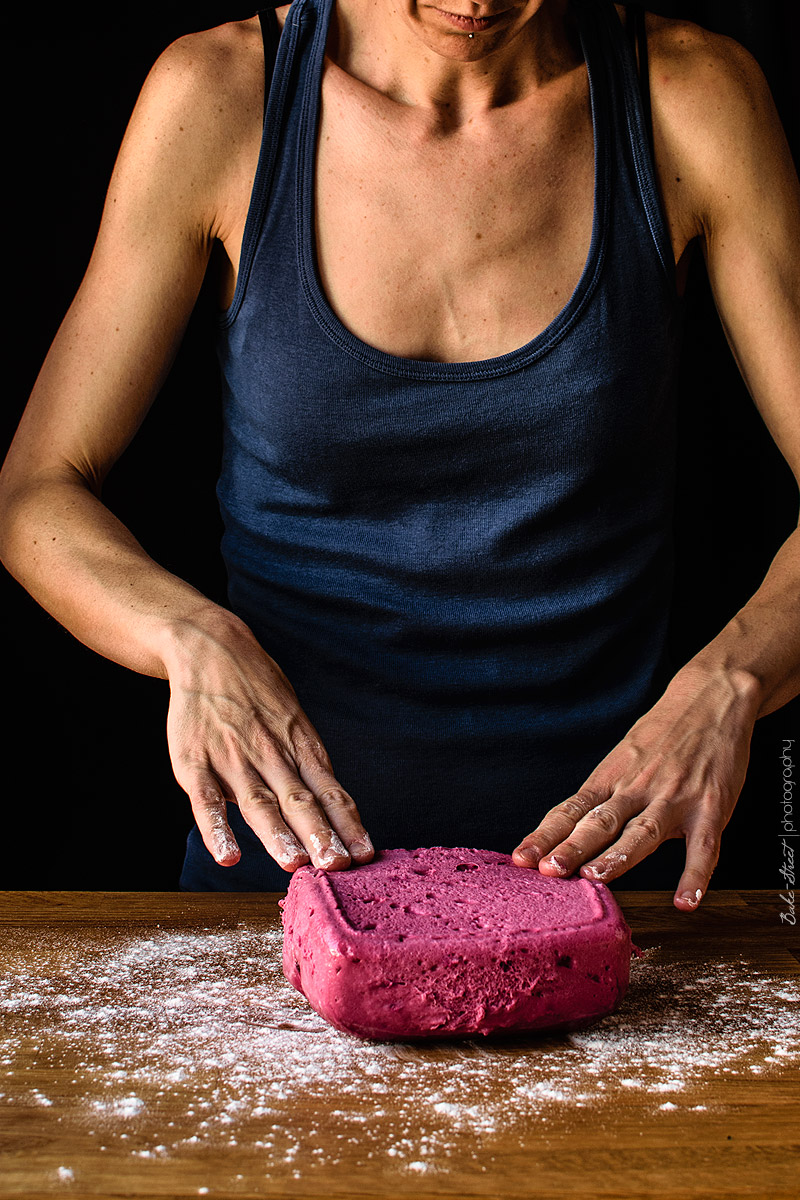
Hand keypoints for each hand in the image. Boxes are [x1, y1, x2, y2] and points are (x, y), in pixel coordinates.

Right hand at [163, 607, 374, 872]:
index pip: (329, 789)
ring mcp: (232, 756)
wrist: (210, 648)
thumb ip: (306, 762)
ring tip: (294, 863)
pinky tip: (228, 855)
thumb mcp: (294, 718)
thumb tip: (333, 807)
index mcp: (298, 745)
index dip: (347, 823)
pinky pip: (207, 799)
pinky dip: (217, 828)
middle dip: (320, 833)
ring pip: (258, 801)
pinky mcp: (194, 760)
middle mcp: (271, 753)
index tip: (365, 854)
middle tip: (337, 865)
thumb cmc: (258, 690)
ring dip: (277, 834)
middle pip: (299, 799)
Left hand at [511, 662, 760, 909]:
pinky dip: (695, 875)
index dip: (546, 835)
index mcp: (613, 777)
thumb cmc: (662, 734)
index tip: (522, 858)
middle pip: (600, 822)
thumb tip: (570, 834)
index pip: (572, 810)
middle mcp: (638, 787)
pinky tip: (686, 902)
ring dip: (619, 856)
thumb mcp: (624, 756)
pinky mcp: (711, 807)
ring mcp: (675, 797)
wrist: (712, 700)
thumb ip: (605, 796)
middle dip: (573, 847)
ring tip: (597, 878)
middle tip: (549, 870)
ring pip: (644, 832)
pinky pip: (704, 847)